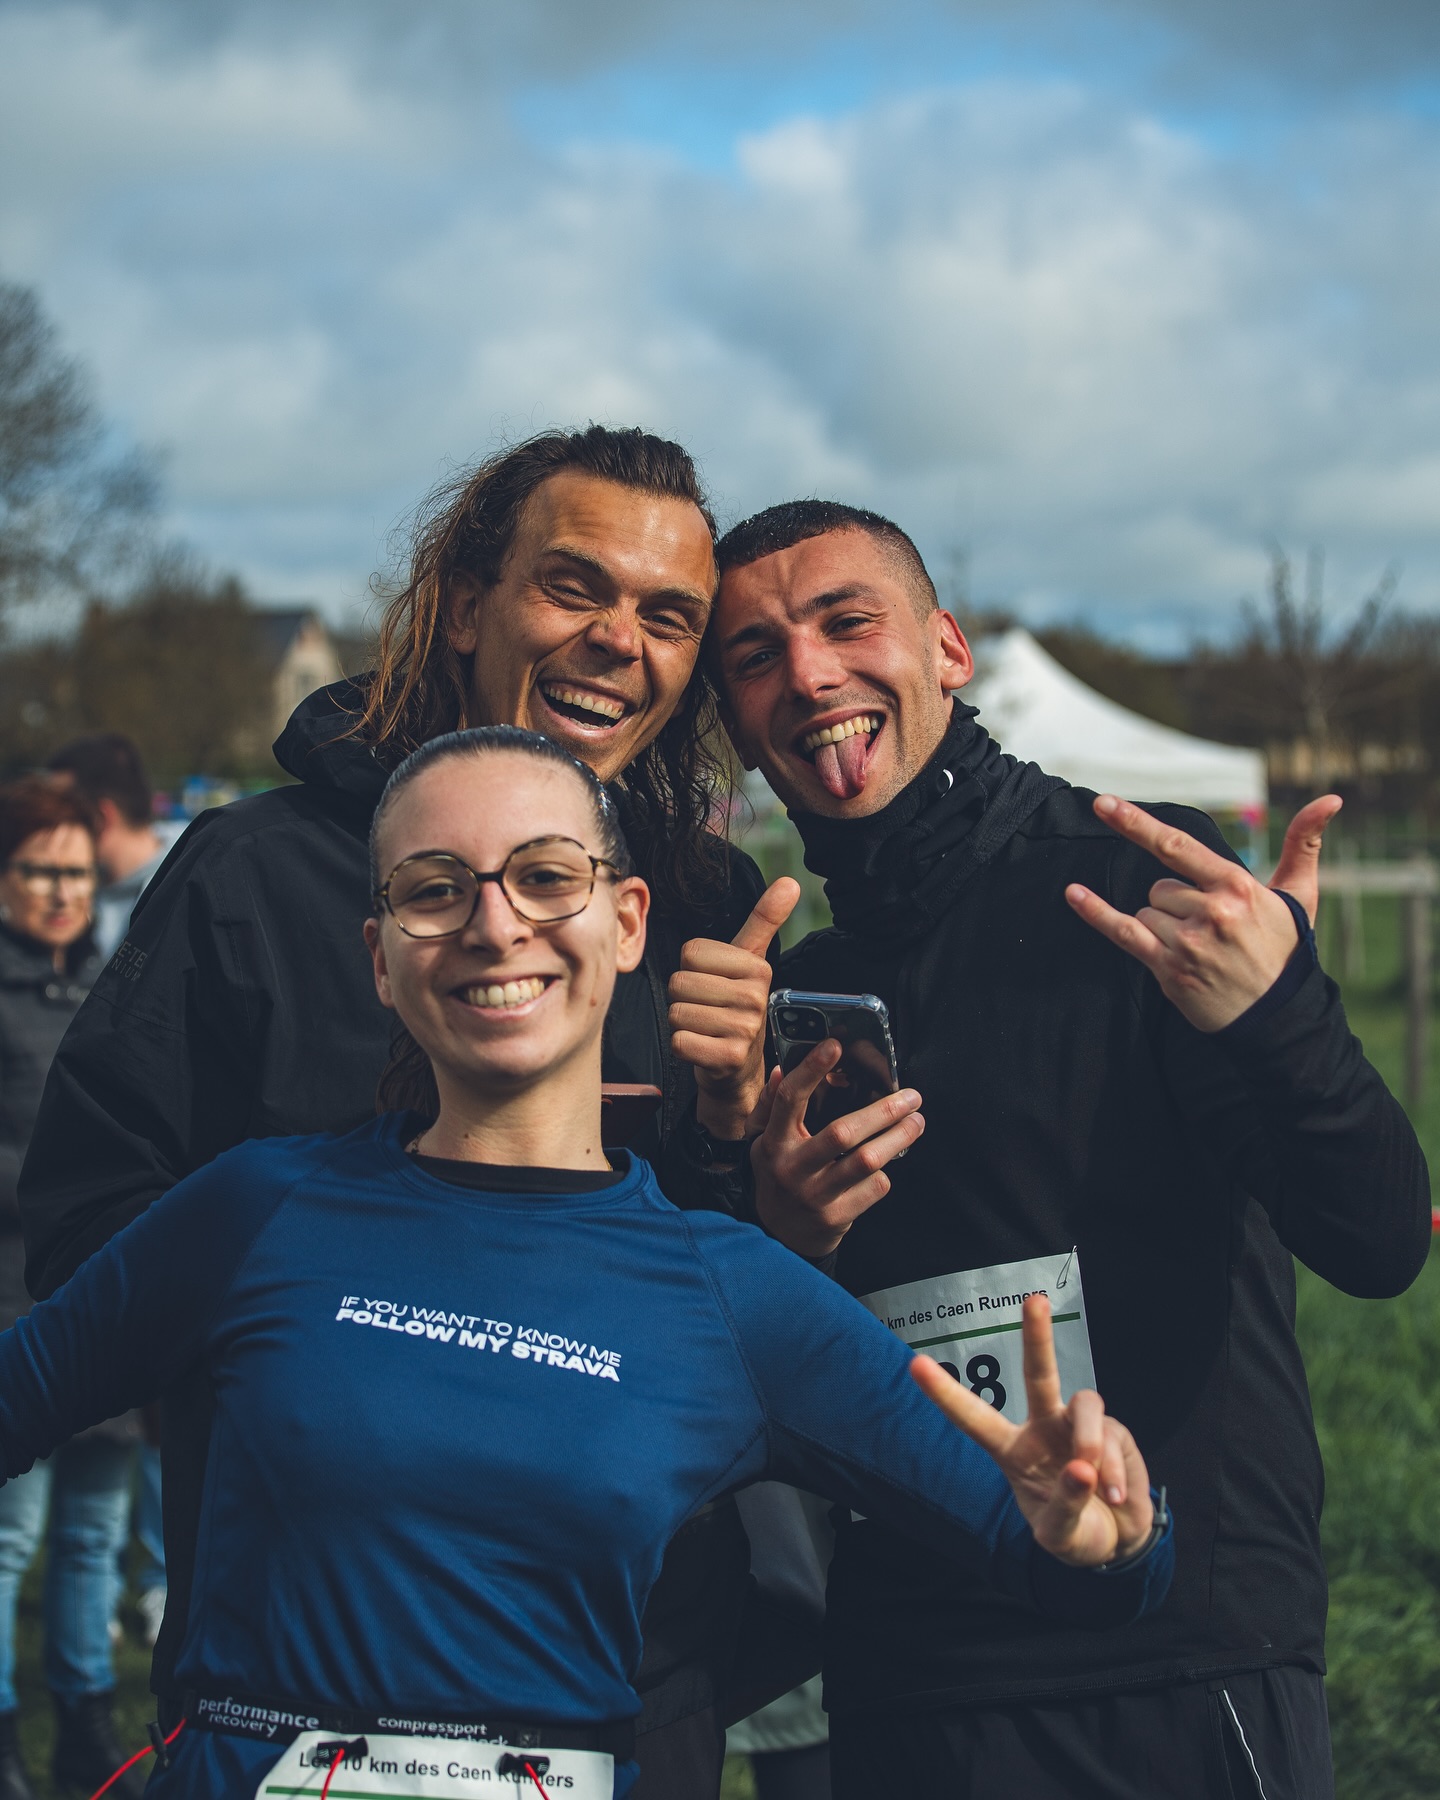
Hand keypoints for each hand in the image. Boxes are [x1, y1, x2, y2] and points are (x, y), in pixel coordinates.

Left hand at [669, 878, 800, 1138]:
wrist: (739, 1070)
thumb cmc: (736, 1008)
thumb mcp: (749, 962)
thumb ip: (765, 921)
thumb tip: (791, 881)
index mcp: (758, 968)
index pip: (690, 952)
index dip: (692, 970)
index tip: (713, 984)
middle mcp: (756, 997)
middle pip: (680, 982)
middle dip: (684, 998)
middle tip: (707, 1011)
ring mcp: (745, 1030)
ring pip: (677, 1012)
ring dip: (682, 1024)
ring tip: (705, 1030)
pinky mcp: (728, 1058)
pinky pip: (678, 1041)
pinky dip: (682, 1047)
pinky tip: (702, 1049)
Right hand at [750, 1040, 923, 1257]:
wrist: (781, 1236)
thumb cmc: (779, 1175)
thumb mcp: (763, 1142)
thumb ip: (770, 1106)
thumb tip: (782, 1070)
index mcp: (773, 1142)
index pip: (790, 1100)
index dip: (811, 1070)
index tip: (835, 1045)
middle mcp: (791, 1168)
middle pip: (842, 1133)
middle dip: (882, 1112)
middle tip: (911, 1097)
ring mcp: (814, 1195)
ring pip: (866, 1161)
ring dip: (898, 1138)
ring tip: (917, 1123)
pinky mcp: (835, 1216)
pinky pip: (873, 1187)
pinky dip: (884, 1174)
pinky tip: (887, 1165)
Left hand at [911, 1296, 1153, 1566]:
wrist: (1119, 1543)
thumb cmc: (1076, 1533)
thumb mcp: (1059, 1536)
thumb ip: (1066, 1506)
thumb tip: (1083, 1468)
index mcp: (1013, 1451)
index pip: (974, 1418)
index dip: (945, 1393)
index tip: (916, 1364)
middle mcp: (1044, 1427)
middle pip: (1037, 1373)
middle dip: (1037, 1335)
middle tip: (1035, 1300)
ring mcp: (1078, 1425)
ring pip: (1086, 1404)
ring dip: (1091, 1443)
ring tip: (1095, 1484)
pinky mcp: (1113, 1430)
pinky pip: (1113, 1436)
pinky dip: (1114, 1471)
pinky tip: (1113, 1495)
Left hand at [1064, 793, 1341, 1031]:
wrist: (1280, 1017)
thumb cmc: (1287, 951)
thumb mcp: (1299, 895)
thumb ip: (1303, 843)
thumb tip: (1330, 798)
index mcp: (1237, 887)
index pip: (1177, 846)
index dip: (1137, 823)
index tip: (1104, 804)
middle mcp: (1210, 912)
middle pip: (1160, 887)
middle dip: (1176, 903)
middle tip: (1212, 931)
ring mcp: (1187, 942)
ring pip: (1146, 912)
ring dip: (1163, 926)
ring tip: (1201, 950)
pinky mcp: (1170, 969)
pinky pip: (1122, 932)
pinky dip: (1095, 912)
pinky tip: (1072, 892)